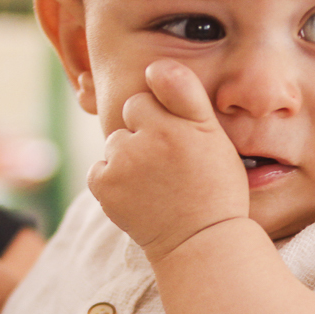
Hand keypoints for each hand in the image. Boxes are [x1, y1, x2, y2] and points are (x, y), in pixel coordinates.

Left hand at [88, 60, 248, 263]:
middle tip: (167, 166)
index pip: (153, 86)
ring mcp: (126, 161)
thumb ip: (186, 97)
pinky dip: (112, 181)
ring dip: (127, 158)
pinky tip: (137, 197)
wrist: (200, 244)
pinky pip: (99, 169)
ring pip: (115, 142)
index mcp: (186, 122)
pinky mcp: (105, 184)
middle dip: (143, 131)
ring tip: (155, 186)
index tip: (176, 136)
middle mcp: (155, 136)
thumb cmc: (214, 191)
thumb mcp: (215, 138)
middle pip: (131, 112)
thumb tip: (153, 67)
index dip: (162, 109)